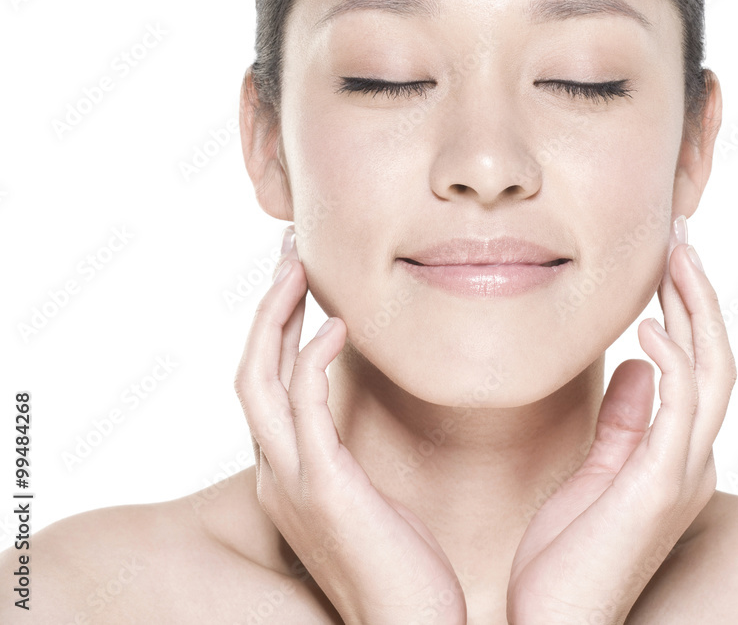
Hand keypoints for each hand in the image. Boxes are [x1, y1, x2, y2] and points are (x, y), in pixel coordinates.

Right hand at [234, 225, 467, 624]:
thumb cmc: (402, 568)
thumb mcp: (371, 499)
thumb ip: (354, 458)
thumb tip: (366, 422)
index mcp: (288, 473)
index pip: (265, 388)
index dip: (275, 331)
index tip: (301, 286)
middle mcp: (277, 473)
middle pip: (249, 371)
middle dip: (266, 308)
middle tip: (289, 254)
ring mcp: (292, 480)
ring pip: (259, 379)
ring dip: (275, 317)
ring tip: (298, 267)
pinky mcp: (323, 486)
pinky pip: (303, 407)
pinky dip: (312, 358)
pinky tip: (339, 327)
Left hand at [506, 215, 736, 624]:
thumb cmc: (565, 559)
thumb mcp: (595, 474)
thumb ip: (623, 421)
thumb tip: (637, 364)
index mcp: (673, 454)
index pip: (695, 366)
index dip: (686, 310)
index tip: (665, 260)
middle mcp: (689, 459)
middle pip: (715, 357)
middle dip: (699, 293)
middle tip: (681, 235)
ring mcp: (681, 473)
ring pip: (712, 374)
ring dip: (696, 311)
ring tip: (676, 256)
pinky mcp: (660, 488)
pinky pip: (681, 413)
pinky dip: (674, 365)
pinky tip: (650, 328)